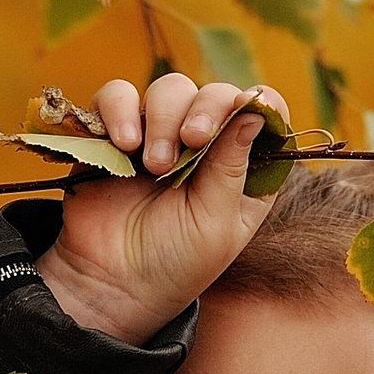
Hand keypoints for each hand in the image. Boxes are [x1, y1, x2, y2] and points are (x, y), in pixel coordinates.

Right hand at [35, 74, 290, 344]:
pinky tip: (123, 143)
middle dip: (206, 110)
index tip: (249, 104)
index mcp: (242, 169)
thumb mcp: (216, 223)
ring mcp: (158, 135)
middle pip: (213, 94)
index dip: (260, 102)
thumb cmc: (175, 263)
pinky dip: (119, 110)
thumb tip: (255, 111)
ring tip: (153, 164)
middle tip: (191, 140)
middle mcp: (203, 145)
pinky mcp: (114, 134)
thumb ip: (231, 167)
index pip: (262, 115)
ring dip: (163, 117)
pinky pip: (116, 96)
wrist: (111, 283)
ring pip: (168, 90)